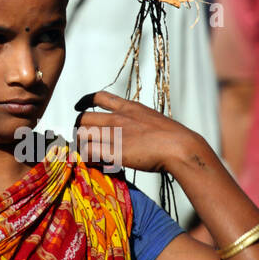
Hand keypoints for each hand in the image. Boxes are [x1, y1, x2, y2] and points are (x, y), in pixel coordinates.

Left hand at [74, 89, 204, 173]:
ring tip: (85, 154)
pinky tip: (93, 163)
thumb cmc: (175, 138)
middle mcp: (118, 118)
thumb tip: (138, 134)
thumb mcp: (154, 121)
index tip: (79, 107)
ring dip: (81, 145)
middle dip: (78, 128)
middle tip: (81, 139)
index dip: (85, 101)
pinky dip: (87, 157)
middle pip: (84, 118)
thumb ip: (140, 124)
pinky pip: (88, 151)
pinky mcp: (114, 151)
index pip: (99, 97)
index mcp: (130, 108)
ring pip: (82, 134)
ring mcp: (115, 134)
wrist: (180, 147)